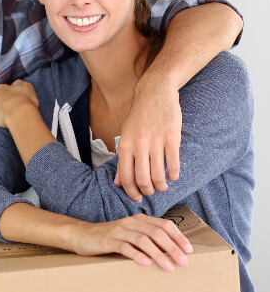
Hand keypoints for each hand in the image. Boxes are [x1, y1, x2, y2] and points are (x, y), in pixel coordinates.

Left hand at [0, 80, 38, 130]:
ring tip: (0, 120)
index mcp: (2, 88)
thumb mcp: (27, 87)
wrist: (21, 115)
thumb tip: (16, 83)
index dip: (5, 96)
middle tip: (5, 111)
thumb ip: (20, 83)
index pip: (1, 90)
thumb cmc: (25, 102)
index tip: (9, 101)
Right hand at [68, 214, 191, 271]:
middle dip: (172, 247)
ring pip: (143, 240)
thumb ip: (147, 239)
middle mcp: (131, 222)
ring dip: (159, 254)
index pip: (163, 225)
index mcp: (139, 220)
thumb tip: (171, 253)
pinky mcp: (108, 240)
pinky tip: (145, 263)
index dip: (178, 236)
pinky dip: (137, 254)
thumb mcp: (130, 235)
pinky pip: (125, 247)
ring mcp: (119, 231)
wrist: (82, 235)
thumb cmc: (110, 239)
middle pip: (156, 232)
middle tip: (184, 262)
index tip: (189, 250)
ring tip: (169, 268)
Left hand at [115, 79, 181, 201]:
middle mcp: (139, 145)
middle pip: (142, 180)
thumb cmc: (138, 116)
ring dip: (161, 186)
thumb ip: (122, 159)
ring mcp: (156, 141)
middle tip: (151, 192)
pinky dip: (174, 175)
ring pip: (158, 175)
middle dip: (147, 192)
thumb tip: (118, 182)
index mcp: (125, 145)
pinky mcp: (172, 137)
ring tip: (162, 186)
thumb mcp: (125, 135)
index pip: (126, 177)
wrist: (154, 92)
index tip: (137, 198)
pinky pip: (173, 164)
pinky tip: (173, 176)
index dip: (131, 192)